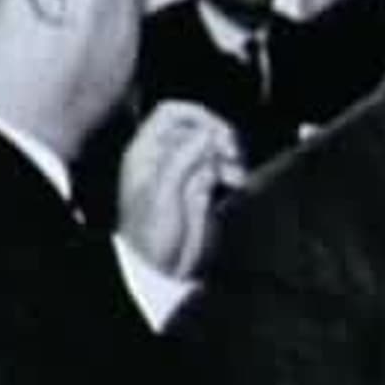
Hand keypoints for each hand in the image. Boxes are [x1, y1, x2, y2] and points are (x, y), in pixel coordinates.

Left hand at [114, 101, 244, 277]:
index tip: (216, 129)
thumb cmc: (149, 236)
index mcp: (147, 152)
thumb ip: (182, 160)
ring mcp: (185, 171)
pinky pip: (221, 167)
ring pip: (212, 146)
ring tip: (236, 173)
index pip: (171, 114)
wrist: (161, 270)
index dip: (196, 115)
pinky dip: (232, 169)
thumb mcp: (161, 195)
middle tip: (231, 151)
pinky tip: (237, 181)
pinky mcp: (201, 188)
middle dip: (217, 135)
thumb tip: (206, 133)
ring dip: (229, 153)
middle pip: (197, 127)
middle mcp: (165, 157)